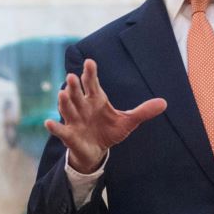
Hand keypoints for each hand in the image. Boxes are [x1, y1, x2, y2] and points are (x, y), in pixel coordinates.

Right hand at [44, 58, 166, 172]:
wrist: (97, 151)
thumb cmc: (109, 131)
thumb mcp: (128, 121)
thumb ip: (143, 111)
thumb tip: (164, 103)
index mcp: (96, 99)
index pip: (92, 83)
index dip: (90, 73)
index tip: (90, 62)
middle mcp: (82, 107)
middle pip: (77, 94)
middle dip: (74, 86)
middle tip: (72, 76)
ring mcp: (74, 120)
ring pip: (67, 108)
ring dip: (64, 102)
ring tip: (62, 93)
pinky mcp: (69, 135)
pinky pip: (60, 131)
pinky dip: (54, 128)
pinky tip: (48, 123)